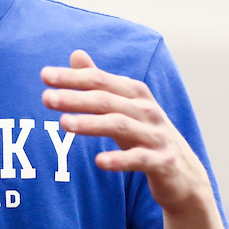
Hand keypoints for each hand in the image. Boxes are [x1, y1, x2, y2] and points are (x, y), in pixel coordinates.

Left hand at [41, 50, 211, 215]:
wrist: (185, 174)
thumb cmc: (146, 135)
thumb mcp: (123, 107)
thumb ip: (100, 82)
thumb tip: (76, 54)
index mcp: (135, 94)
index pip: (99, 80)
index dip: (72, 77)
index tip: (44, 75)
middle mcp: (147, 110)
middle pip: (106, 100)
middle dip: (75, 98)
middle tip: (46, 98)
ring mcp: (156, 135)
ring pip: (120, 125)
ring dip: (91, 124)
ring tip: (63, 124)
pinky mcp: (163, 161)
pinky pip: (139, 158)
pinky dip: (120, 159)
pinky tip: (98, 161)